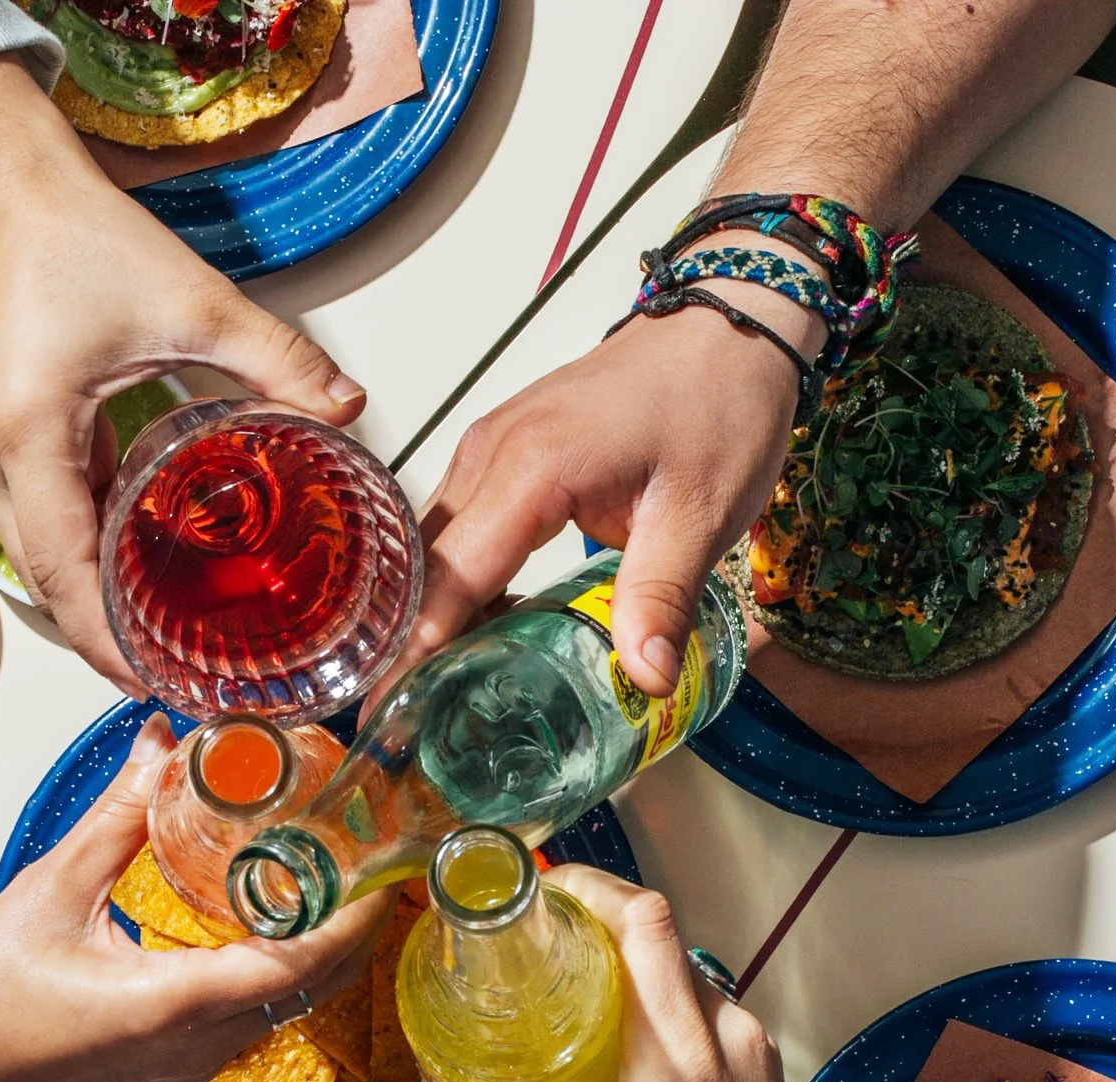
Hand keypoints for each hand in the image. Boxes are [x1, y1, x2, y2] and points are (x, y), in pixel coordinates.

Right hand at [0, 60, 364, 689]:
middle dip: (102, 644)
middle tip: (172, 683)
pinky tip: (137, 571)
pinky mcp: (4, 437)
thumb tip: (347, 410)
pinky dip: (84, 555)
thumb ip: (276, 359)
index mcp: (34, 430)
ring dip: (91, 605)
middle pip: (44, 583)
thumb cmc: (79, 236)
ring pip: (37, 558)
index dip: (108, 642)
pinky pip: (42, 519)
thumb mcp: (193, 300)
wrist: (9, 187)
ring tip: (160, 645)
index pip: (65, 571)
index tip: (156, 685)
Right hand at [0, 714, 387, 1081]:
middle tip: (366, 845)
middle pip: (317, 982)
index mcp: (183, 1002)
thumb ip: (118, 814)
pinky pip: (259, 1008)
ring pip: (292, 998)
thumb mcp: (53, 890)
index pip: (308, 960)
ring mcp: (198, 1056)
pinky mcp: (181, 1056)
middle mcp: (206, 1040)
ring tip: (330, 865)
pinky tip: (272, 910)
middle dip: (353, 917)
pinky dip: (283, 960)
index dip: (356, 910)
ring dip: (321, 939)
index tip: (383, 857)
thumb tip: (161, 741)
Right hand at [389, 867, 861, 1081]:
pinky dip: (661, 997)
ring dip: (629, 958)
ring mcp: (755, 1055)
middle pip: (661, 931)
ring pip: (686, 968)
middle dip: (596, 914)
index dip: (589, 884)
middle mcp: (724, 1041)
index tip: (537, 889)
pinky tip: (620, 1036)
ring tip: (567, 980)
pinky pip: (709, 1007)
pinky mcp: (767, 1078)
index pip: (643, 921)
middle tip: (534, 932)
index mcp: (675, 1062)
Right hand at [410, 263, 816, 697]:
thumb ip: (662, 595)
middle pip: (421, 564)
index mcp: (530, 466)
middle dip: (405, 642)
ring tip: (430, 689)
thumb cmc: (718, 401)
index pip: (450, 576)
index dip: (415, 648)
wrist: (729, 327)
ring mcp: (490, 446)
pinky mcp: (503, 450)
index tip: (386, 708)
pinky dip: (455, 577)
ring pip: (430, 544)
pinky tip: (480, 626)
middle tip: (400, 720)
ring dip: (427, 611)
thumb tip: (643, 677)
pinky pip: (456, 523)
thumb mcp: (702, 511)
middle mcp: (491, 451)